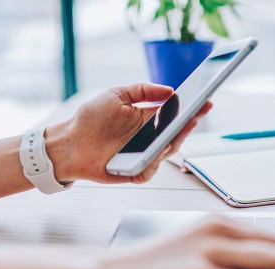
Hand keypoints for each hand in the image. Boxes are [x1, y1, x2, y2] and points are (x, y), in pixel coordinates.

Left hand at [45, 83, 211, 183]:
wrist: (69, 143)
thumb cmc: (90, 119)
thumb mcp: (116, 95)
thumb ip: (143, 90)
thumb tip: (169, 90)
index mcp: (147, 118)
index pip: (176, 114)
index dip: (192, 108)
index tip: (204, 100)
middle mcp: (149, 138)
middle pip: (176, 133)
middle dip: (188, 124)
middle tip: (196, 115)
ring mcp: (143, 155)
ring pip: (167, 152)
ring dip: (174, 142)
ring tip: (179, 130)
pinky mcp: (134, 171)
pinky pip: (150, 170)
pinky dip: (155, 163)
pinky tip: (157, 152)